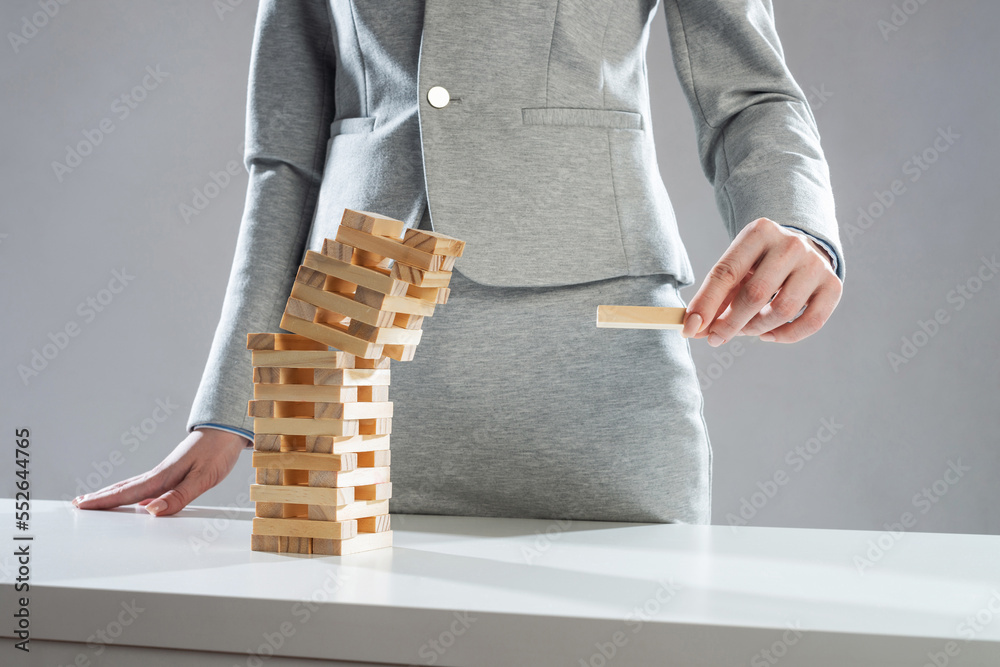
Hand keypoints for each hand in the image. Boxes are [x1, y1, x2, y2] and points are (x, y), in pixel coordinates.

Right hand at [72, 428, 247, 515]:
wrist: (229, 429)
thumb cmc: (219, 451)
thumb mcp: (204, 477)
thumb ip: (178, 496)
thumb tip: (151, 512)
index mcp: (164, 476)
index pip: (129, 492)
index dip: (105, 501)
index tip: (81, 506)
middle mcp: (161, 473)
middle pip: (124, 487)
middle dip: (101, 497)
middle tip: (77, 504)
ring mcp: (167, 470)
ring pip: (133, 484)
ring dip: (113, 493)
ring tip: (95, 499)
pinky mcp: (175, 470)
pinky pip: (146, 484)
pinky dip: (132, 490)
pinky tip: (134, 497)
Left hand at [681, 218, 841, 344]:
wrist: (802, 247)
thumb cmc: (758, 262)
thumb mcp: (736, 266)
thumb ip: (715, 295)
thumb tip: (695, 328)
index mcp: (759, 232)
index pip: (726, 273)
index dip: (706, 304)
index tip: (691, 328)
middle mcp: (791, 244)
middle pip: (754, 294)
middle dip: (730, 323)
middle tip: (717, 337)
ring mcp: (815, 264)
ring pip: (782, 311)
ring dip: (757, 329)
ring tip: (747, 328)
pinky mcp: (833, 285)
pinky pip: (810, 323)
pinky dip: (785, 336)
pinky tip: (768, 334)